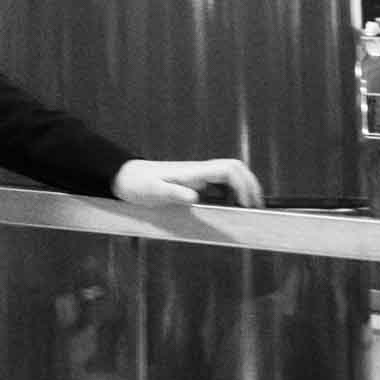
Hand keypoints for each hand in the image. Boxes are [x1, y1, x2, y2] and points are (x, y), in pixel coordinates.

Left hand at [112, 158, 262, 207]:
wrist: (124, 177)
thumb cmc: (137, 184)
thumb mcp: (152, 191)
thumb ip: (172, 193)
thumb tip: (195, 196)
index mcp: (193, 171)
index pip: (228, 169)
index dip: (244, 184)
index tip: (248, 204)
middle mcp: (199, 171)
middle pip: (235, 169)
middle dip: (250, 185)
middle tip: (256, 207)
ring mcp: (197, 176)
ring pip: (230, 176)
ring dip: (242, 190)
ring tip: (246, 210)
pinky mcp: (194, 183)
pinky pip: (219, 186)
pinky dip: (230, 195)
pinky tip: (228, 209)